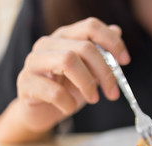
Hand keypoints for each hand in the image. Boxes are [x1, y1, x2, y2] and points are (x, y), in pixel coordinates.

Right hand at [16, 17, 129, 132]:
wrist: (42, 112)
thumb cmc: (67, 89)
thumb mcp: (90, 72)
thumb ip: (101, 53)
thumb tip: (116, 30)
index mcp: (66, 37)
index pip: (91, 27)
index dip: (112, 42)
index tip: (125, 61)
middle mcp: (48, 43)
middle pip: (85, 47)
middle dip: (105, 72)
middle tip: (113, 92)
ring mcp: (34, 61)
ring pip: (68, 60)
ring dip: (88, 84)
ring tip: (94, 99)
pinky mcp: (26, 82)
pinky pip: (54, 91)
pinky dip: (68, 103)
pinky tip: (70, 107)